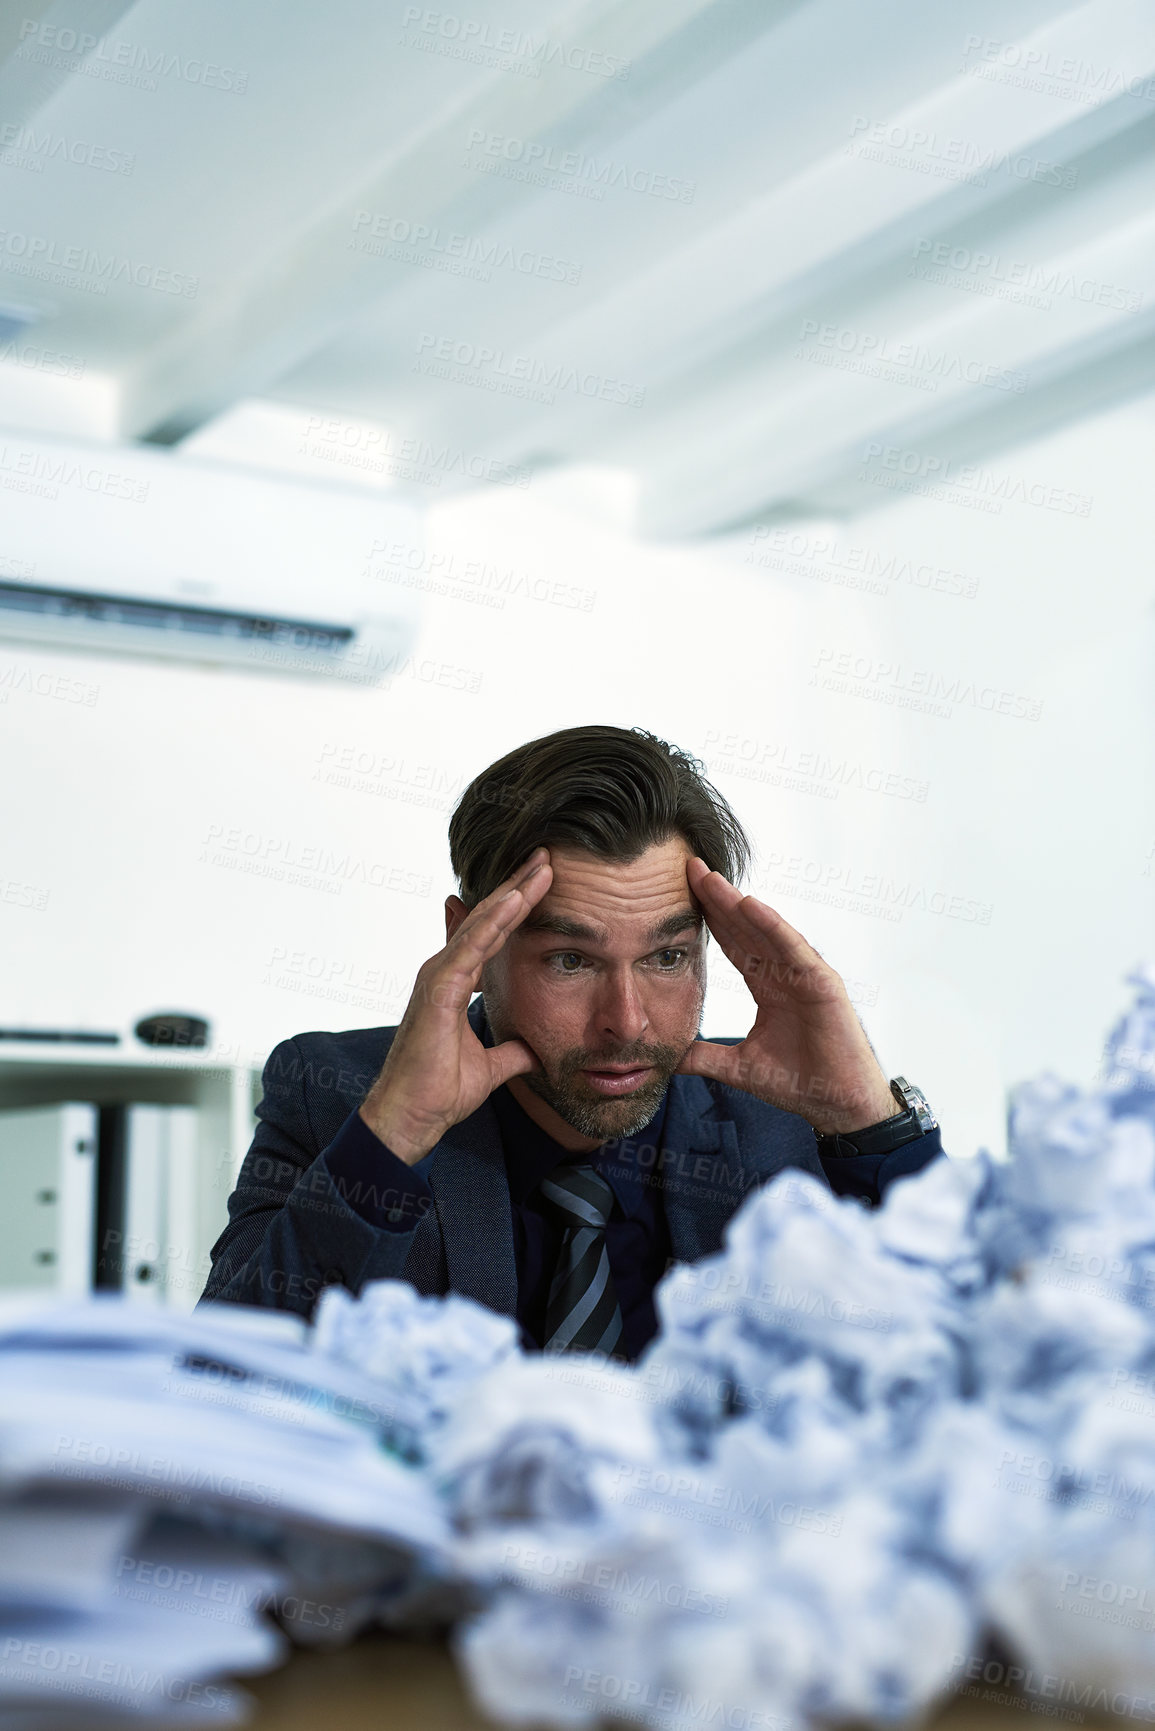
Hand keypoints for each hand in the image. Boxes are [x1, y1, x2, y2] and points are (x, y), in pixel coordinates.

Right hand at [359, 847, 552, 1163]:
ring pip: (482, 923)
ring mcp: (438, 976)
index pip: (494, 934)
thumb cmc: (439, 1091)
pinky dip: (495, 921)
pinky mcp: (438, 989)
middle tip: (548, 856)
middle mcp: (444, 971)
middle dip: (519, 886)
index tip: (545, 881)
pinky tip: (517, 899)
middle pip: (488, 918)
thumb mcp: (491, 1066)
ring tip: (542, 865)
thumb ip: (512, 1051)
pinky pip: (471, 946)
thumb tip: (535, 1049)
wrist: (412, 1118)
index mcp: (455, 983)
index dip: (518, 906)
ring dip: (513, 892)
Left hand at [675, 857, 896, 1133]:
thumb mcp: (739, 1068)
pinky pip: (792, 948)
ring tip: (710, 879)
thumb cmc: (799, 1083)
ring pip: (765, 931)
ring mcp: (804, 975)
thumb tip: (669, 1059)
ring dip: (738, 904)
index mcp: (768, 987)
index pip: (732, 944)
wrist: (837, 1106)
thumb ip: (705, 1058)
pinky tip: (750, 905)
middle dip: (717, 899)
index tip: (679, 893)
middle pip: (744, 929)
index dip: (708, 919)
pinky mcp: (822, 983)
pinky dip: (772, 926)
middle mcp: (785, 974)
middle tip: (689, 867)